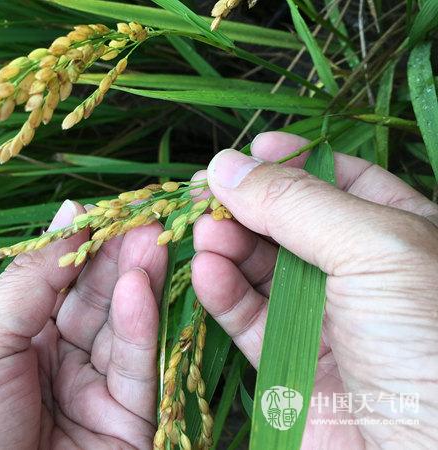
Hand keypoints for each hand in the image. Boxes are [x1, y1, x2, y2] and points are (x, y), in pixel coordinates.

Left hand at [0, 201, 166, 448]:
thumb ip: (30, 279)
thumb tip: (68, 210)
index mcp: (22, 340)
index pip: (63, 283)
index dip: (87, 246)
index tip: (113, 209)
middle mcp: (63, 362)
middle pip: (100, 301)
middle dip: (121, 257)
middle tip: (148, 217)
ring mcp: (98, 393)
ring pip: (125, 329)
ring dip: (139, 283)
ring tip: (155, 239)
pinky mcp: (131, 425)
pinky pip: (137, 368)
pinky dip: (141, 326)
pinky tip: (141, 288)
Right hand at [191, 131, 437, 448]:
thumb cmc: (426, 342)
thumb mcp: (374, 249)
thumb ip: (297, 203)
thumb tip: (227, 165)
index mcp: (399, 233)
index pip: (339, 180)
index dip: (292, 161)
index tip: (249, 149)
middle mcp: (358, 271)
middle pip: (288, 221)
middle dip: (245, 202)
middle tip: (203, 189)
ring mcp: (320, 315)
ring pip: (259, 266)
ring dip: (226, 243)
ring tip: (201, 229)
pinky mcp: (287, 358)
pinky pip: (245, 315)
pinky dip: (221, 290)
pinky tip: (205, 269)